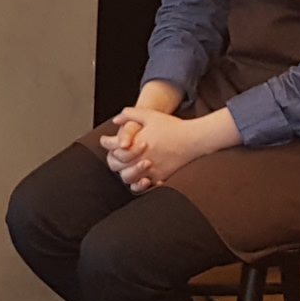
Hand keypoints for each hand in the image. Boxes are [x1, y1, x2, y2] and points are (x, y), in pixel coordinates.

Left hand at [103, 106, 232, 191]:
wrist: (193, 139)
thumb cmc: (171, 126)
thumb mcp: (149, 114)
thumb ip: (129, 115)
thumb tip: (115, 121)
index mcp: (136, 144)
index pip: (113, 149)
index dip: (106, 143)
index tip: (106, 141)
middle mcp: (141, 159)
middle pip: (117, 166)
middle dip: (114, 158)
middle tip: (115, 153)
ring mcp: (151, 170)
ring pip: (128, 178)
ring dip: (125, 171)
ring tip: (127, 164)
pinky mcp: (160, 177)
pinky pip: (144, 185)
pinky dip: (139, 182)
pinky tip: (140, 174)